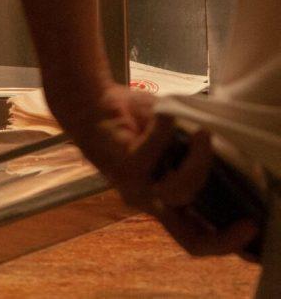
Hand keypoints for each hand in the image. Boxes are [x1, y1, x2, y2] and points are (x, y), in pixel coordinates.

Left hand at [59, 84, 258, 259]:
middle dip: (225, 237)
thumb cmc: (136, 123)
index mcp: (165, 201)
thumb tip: (237, 158)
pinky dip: (167, 130)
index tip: (255, 231)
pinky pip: (155, 152)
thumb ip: (198, 156)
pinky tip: (168, 116)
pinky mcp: (123, 168)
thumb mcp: (176, 142)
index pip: (197, 238)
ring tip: (202, 133)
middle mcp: (150, 202)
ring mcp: (135, 189)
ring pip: (180, 191)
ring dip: (199, 160)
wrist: (91, 103)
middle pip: (191, 240)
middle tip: (250, 221)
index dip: (228, 243)